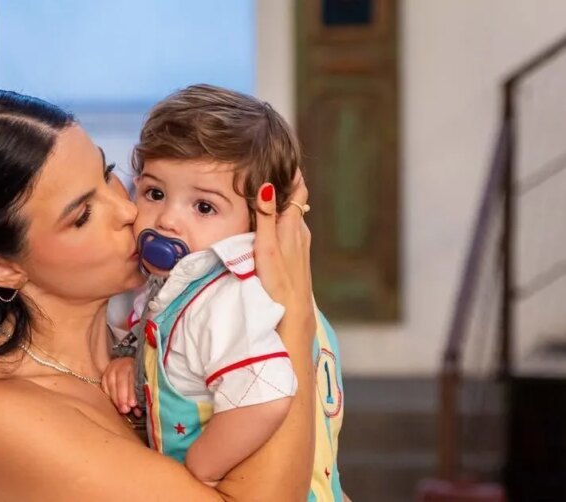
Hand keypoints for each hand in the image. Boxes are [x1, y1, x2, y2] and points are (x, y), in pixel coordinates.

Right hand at [100, 357, 140, 415]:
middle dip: (122, 398)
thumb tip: (138, 412)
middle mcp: (123, 364)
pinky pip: (105, 385)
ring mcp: (112, 368)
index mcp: (136, 365)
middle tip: (125, 410)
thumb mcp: (143, 384)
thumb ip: (141, 396)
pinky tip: (114, 403)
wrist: (130, 366)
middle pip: (121, 381)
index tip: (132, 404)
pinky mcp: (105, 374)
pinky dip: (109, 395)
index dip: (132, 393)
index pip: (133, 379)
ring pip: (111, 384)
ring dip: (115, 398)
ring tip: (120, 409)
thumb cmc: (139, 378)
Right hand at [253, 172, 314, 329]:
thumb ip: (266, 218)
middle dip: (284, 182)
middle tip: (269, 164)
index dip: (291, 172)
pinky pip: (289, 229)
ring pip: (291, 215)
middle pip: (294, 200)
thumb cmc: (279, 285)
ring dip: (282, 200)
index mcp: (293, 227)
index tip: (282, 154)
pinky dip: (280, 218)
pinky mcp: (295, 258)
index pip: (296, 191)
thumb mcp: (268, 249)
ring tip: (268, 186)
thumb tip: (268, 186)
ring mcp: (299, 246)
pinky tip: (271, 221)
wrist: (293, 318)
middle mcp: (299, 233)